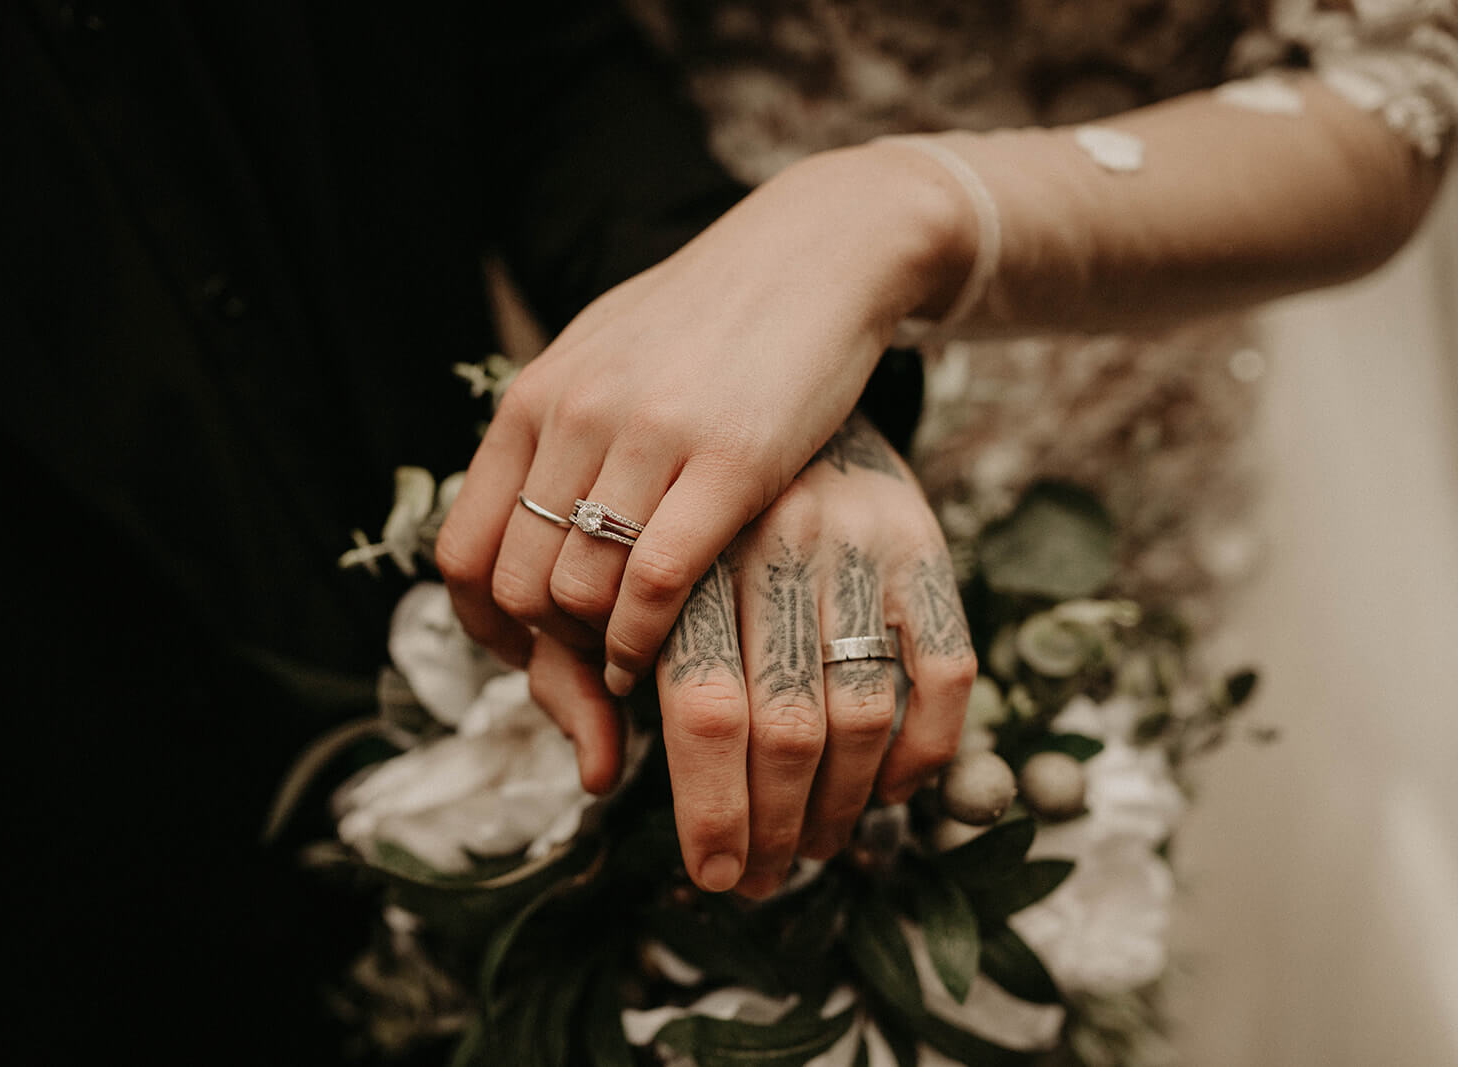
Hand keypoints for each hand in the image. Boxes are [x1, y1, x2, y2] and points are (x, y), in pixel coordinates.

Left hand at [435, 145, 972, 686]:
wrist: (817, 249)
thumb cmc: (711, 319)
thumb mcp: (603, 360)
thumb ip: (555, 437)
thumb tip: (521, 525)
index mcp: (533, 398)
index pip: (463, 550)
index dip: (486, 627)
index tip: (527, 655)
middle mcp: (573, 414)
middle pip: (517, 585)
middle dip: (550, 652)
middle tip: (594, 670)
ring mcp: (649, 435)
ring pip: (580, 592)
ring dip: (601, 653)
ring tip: (631, 664)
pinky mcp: (731, 457)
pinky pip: (658, 581)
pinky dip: (648, 639)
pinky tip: (663, 653)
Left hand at [526, 414, 976, 895]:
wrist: (782, 351)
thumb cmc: (689, 492)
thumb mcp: (633, 553)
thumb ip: (602, 660)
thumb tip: (598, 778)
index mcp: (692, 547)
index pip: (702, 710)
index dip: (710, 810)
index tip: (714, 873)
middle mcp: (778, 539)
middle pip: (785, 726)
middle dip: (775, 827)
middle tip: (764, 878)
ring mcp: (860, 539)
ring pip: (863, 712)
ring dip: (843, 806)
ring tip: (817, 845)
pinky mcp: (925, 541)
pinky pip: (945, 670)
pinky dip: (926, 750)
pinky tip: (890, 790)